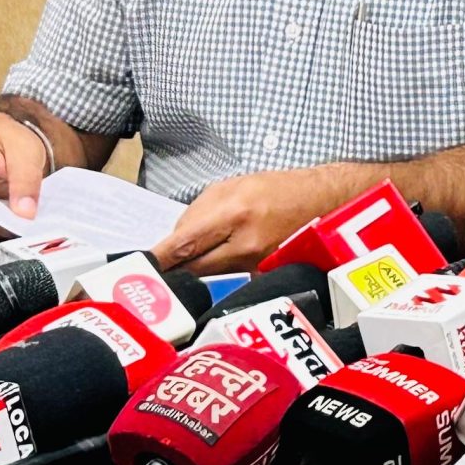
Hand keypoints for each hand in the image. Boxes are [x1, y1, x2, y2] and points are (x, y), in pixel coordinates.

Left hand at [154, 169, 343, 274]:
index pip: (185, 244)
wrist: (324, 201)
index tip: (141, 267)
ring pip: (211, 275)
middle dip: (175, 268)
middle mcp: (246, 244)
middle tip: (159, 268)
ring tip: (200, 251)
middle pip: (194, 268)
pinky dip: (222, 269)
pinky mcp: (267, 276)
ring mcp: (258, 265)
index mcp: (235, 213)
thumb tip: (176, 240)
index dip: (160, 259)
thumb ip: (199, 212)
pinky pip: (232, 277)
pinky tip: (227, 255)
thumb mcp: (233, 186)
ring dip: (199, 266)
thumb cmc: (279, 189)